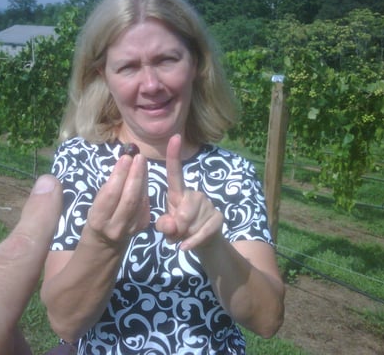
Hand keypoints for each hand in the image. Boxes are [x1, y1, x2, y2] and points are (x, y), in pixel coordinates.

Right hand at [85, 153, 149, 246]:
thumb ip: (110, 187)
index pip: (111, 194)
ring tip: (141, 161)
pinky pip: (145, 202)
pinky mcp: (143, 224)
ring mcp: (132, 227)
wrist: (106, 242)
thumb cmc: (98, 215)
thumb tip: (125, 162)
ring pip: (140, 199)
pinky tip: (143, 174)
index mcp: (99, 219)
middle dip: (135, 175)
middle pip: (130, 198)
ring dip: (143, 178)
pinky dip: (145, 186)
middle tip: (138, 157)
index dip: (120, 175)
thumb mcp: (96, 203)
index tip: (125, 157)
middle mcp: (116, 226)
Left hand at [156, 135, 223, 250]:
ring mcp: (208, 205)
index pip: (175, 173)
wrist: (204, 242)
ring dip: (185, 237)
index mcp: (179, 193)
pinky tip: (186, 248)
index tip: (175, 136)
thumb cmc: (181, 230)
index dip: (174, 155)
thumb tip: (173, 224)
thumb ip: (165, 225)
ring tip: (186, 237)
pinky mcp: (218, 217)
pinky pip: (203, 232)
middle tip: (176, 234)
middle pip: (183, 212)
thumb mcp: (167, 228)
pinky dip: (193, 243)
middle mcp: (195, 194)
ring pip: (191, 225)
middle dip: (177, 229)